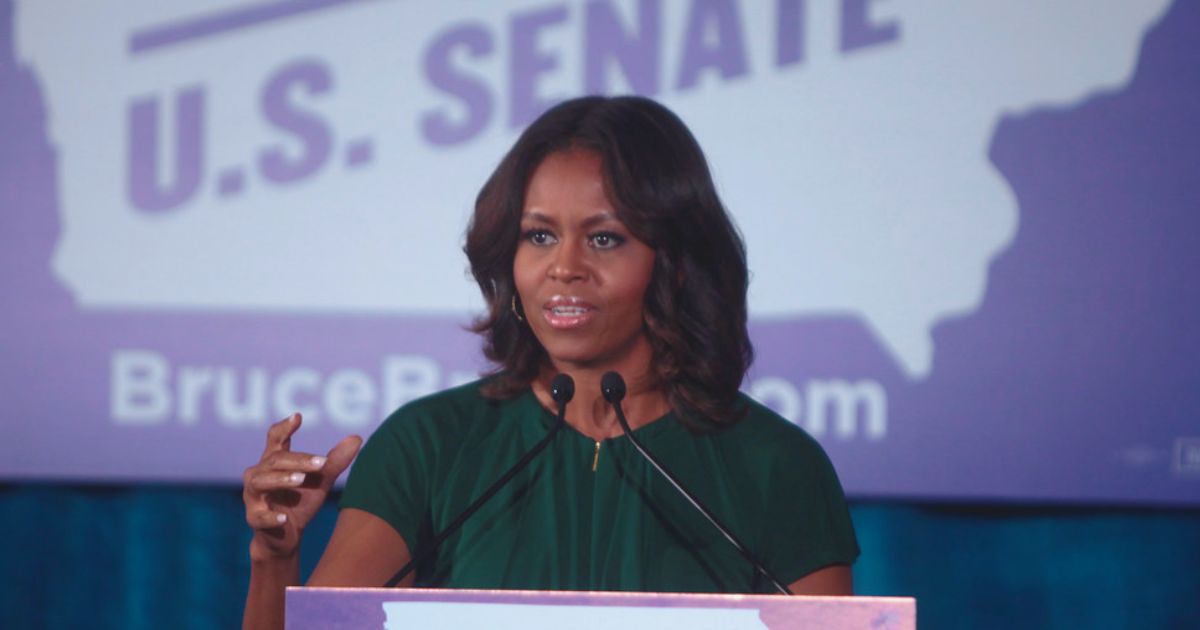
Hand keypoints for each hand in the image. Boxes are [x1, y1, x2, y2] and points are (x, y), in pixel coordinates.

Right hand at [243, 413, 361, 560]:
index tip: (298, 417)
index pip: (275, 439)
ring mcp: (253, 497)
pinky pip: (259, 516)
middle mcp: (259, 474)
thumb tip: (357, 438)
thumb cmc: (300, 501)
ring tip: (300, 479)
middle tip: (321, 462)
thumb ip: (334, 462)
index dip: (284, 427)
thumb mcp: (320, 481)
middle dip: (297, 460)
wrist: (286, 537)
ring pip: (260, 482)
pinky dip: (270, 516)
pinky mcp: (253, 519)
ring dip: (280, 479)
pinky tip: (284, 518)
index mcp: (274, 462)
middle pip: (275, 460)